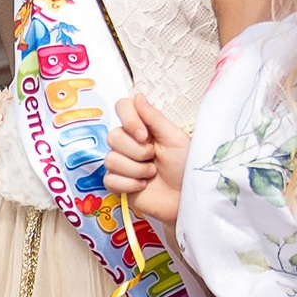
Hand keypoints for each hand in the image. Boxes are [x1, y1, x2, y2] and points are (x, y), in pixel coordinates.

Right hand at [106, 97, 191, 234]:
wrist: (186, 199)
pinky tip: (143, 186)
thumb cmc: (185, 168)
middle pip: (113, 136)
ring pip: (111, 159)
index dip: (129, 120)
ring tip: (152, 174)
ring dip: (136, 170)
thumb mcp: (174, 139)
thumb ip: (154, 118)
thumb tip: (137, 96)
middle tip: (154, 159)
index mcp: (144, 128)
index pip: (122, 108)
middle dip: (137, 151)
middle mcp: (129, 143)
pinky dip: (130, 184)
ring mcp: (122, 164)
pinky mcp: (117, 184)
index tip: (144, 135)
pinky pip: (110, 179)